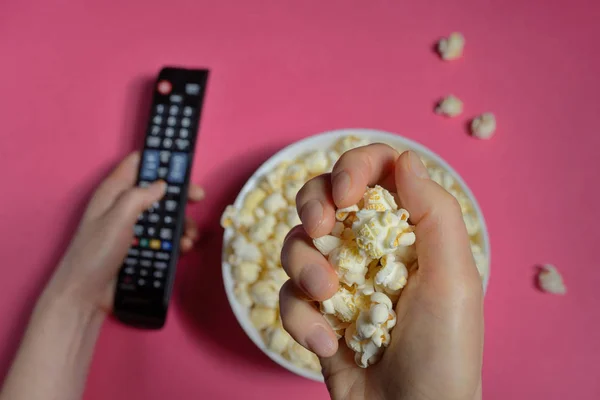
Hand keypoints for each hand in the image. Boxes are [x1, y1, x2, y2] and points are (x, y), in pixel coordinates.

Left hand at [44, 152, 204, 315]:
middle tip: (198, 198)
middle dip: (179, 194)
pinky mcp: (141, 248)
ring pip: (165, 216)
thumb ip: (139, 197)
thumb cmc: (95, 254)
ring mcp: (134, 228)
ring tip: (189, 236)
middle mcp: (125, 207)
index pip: (137, 164)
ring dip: (182, 224)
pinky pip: (165, 238)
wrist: (85, 296)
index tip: (182, 163)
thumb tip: (162, 184)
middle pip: (158, 191)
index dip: (159, 160)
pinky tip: (184, 248)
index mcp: (114, 193)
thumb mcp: (116, 220)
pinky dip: (177, 241)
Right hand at [280, 145, 483, 399]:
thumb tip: (405, 156)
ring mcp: (339, 278)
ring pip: (296, 243)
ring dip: (305, 267)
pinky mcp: (315, 311)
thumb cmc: (444, 350)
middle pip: (323, 196)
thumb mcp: (453, 278)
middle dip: (313, 206)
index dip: (355, 167)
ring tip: (328, 296)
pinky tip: (326, 343)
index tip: (346, 193)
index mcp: (407, 231)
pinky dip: (300, 317)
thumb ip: (433, 212)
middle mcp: (369, 247)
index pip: (376, 172)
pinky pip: (289, 296)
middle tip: (321, 230)